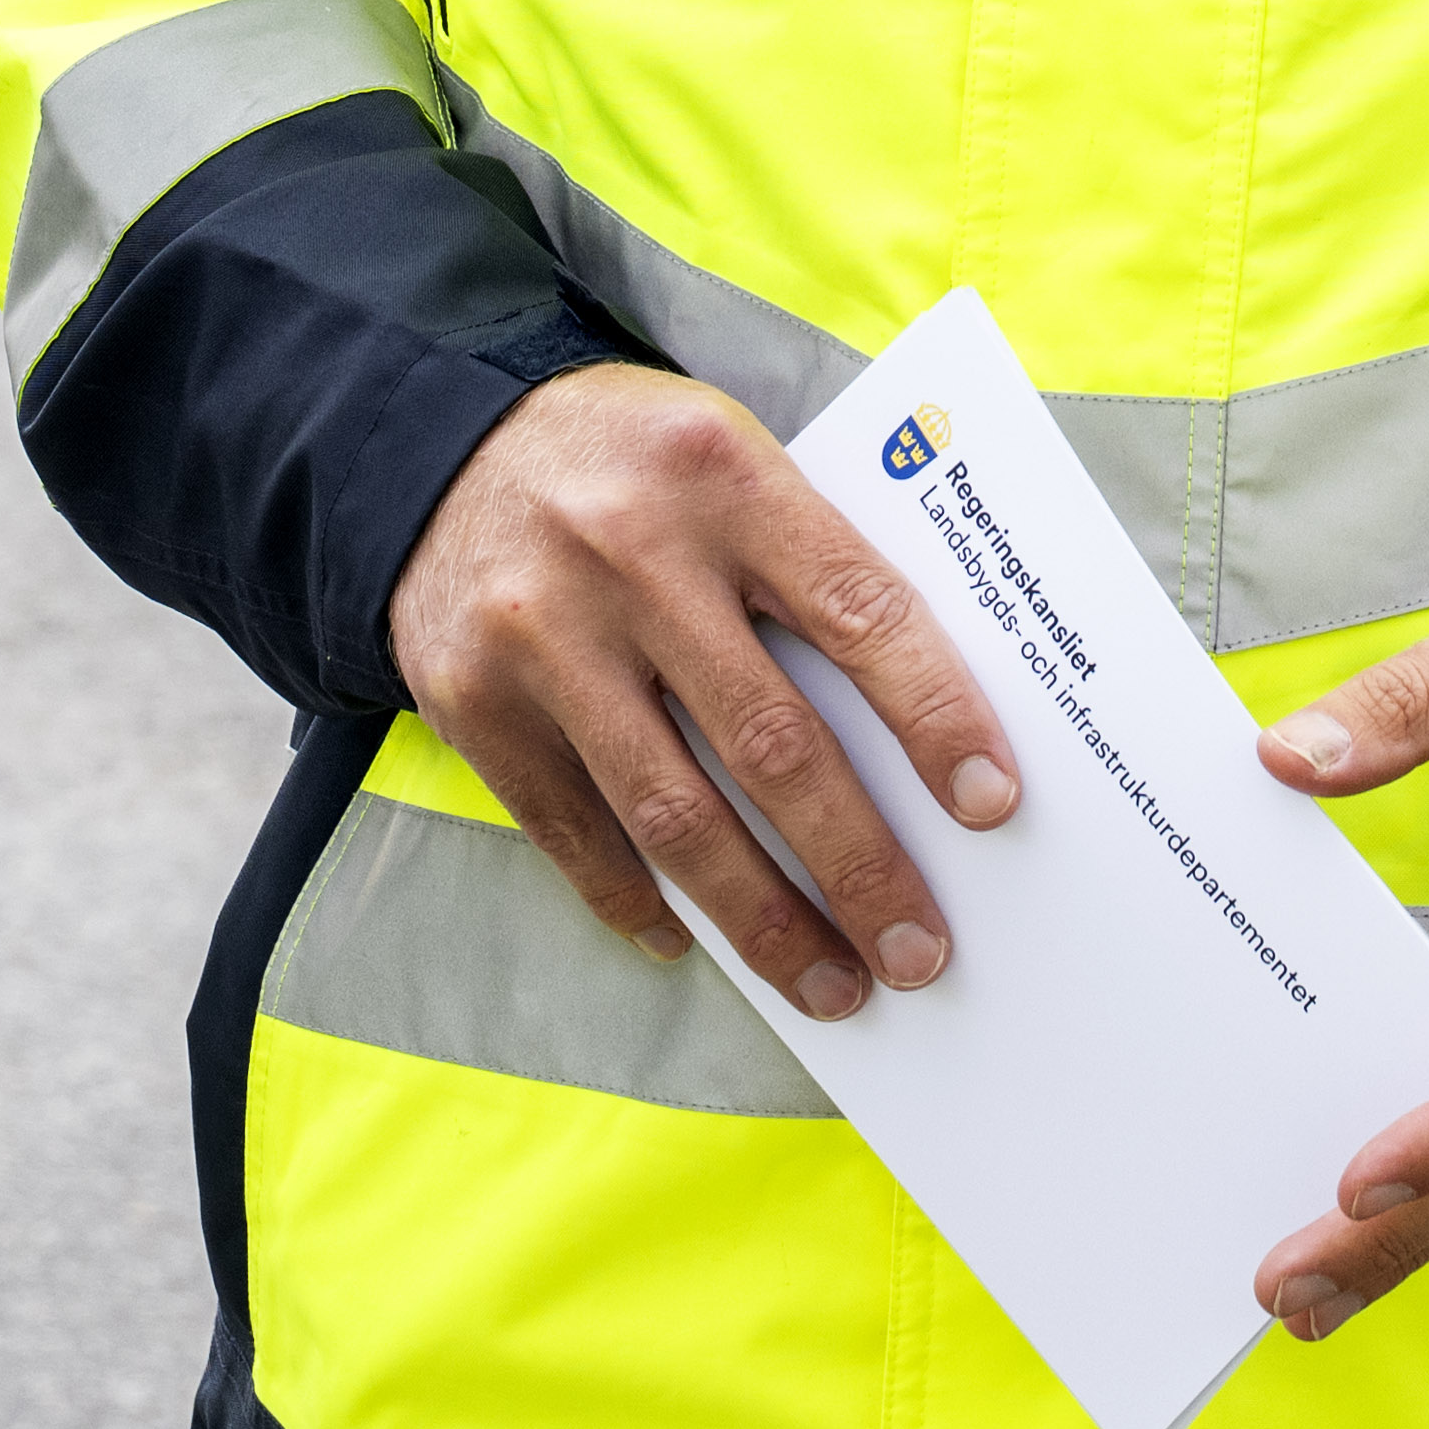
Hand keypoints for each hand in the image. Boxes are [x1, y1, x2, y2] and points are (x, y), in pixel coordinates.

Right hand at [386, 366, 1019, 1020]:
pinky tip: (692, 940)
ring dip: (762, 918)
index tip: (992, 804)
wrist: (436, 444)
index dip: (934, 714)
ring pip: (674, 812)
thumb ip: (808, 561)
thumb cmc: (633, 463)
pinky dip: (635, 899)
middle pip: (771, 742)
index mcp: (723, 477)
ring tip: (830, 984)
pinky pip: (569, 830)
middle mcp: (629, 554)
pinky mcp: (472, 700)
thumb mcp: (731, 458)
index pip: (858, 610)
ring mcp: (542, 634)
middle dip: (858, 864)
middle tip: (920, 949)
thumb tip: (921, 724)